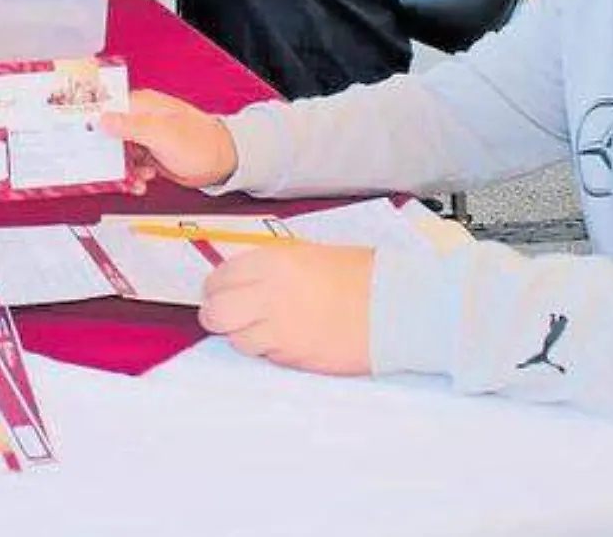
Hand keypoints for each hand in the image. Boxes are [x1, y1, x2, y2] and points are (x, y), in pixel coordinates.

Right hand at [98, 89, 237, 192]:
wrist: (223, 163)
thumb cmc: (200, 142)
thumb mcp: (162, 134)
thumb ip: (131, 126)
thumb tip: (103, 119)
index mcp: (142, 105)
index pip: (107, 107)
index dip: (91, 120)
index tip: (78, 133)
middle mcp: (141, 119)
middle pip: (109, 134)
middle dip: (107, 153)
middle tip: (104, 167)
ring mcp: (146, 138)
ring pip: (119, 154)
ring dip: (123, 169)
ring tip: (135, 177)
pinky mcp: (150, 155)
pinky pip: (131, 166)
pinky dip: (134, 176)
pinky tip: (142, 181)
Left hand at [200, 245, 375, 375]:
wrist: (396, 305)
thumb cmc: (362, 274)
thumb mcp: (309, 254)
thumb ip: (272, 267)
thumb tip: (244, 279)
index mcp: (272, 262)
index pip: (220, 278)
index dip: (217, 286)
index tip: (220, 290)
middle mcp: (268, 296)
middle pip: (216, 313)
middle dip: (216, 315)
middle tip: (224, 314)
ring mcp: (280, 331)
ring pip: (237, 340)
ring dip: (243, 335)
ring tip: (262, 328)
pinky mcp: (295, 358)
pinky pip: (267, 356)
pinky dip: (270, 350)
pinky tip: (287, 339)